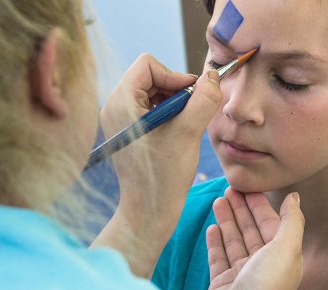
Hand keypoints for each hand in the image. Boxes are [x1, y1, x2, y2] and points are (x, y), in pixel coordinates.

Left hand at [93, 54, 222, 276]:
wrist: (149, 210)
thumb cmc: (164, 176)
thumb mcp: (188, 133)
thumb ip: (203, 100)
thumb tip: (212, 76)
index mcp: (121, 102)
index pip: (148, 64)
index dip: (175, 75)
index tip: (193, 97)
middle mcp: (115, 106)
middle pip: (151, 75)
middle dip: (176, 89)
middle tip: (191, 112)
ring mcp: (121, 119)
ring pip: (153, 91)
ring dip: (175, 102)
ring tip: (185, 125)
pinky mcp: (129, 129)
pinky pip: (152, 107)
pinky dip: (170, 112)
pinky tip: (178, 132)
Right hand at [207, 188, 303, 289]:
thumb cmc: (267, 286)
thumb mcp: (286, 250)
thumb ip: (292, 221)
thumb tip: (295, 196)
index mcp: (280, 257)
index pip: (269, 224)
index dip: (259, 204)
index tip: (246, 188)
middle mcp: (262, 266)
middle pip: (249, 230)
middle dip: (240, 208)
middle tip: (229, 189)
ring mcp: (241, 275)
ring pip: (233, 241)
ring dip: (226, 220)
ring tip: (218, 201)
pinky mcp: (223, 283)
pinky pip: (218, 258)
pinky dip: (215, 242)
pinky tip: (211, 228)